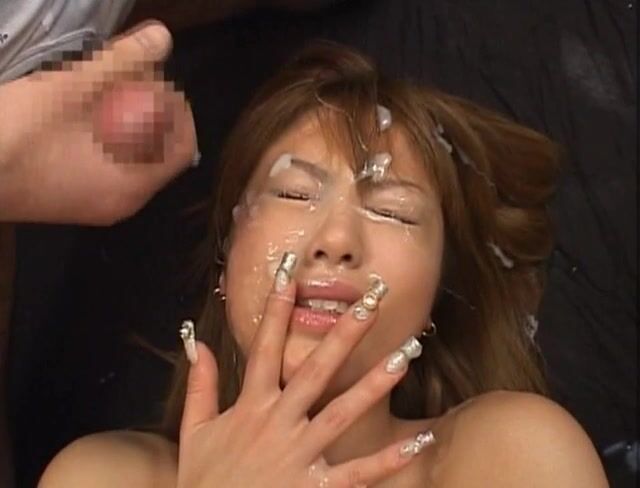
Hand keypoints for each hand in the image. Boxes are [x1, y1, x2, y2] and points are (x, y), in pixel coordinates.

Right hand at [0, 21, 195, 224]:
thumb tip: (162, 37)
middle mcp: (119, 203)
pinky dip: (104, 135)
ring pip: (130, 157)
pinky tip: (83, 109)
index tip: (159, 80)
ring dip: (127, 120)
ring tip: (105, 86)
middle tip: (130, 76)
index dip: (179, 110)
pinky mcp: (69, 197)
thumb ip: (121, 63)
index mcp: (130, 188)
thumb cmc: (14, 133)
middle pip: (158, 153)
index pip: (183, 150)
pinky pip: (104, 164)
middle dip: (151, 110)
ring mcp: (93, 203)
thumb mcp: (71, 89)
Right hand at [177, 270, 427, 486]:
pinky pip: (357, 473)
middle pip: (314, 369)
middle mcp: (277, 423)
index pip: (264, 347)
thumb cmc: (204, 482)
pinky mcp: (313, 487)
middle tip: (372, 302)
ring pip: (341, 412)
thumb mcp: (194, 431)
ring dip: (374, 383)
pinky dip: (389, 459)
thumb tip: (197, 342)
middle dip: (343, 333)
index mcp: (249, 406)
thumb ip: (200, 385)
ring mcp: (297, 455)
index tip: (290, 273)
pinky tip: (419, 441)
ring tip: (405, 356)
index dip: (276, 308)